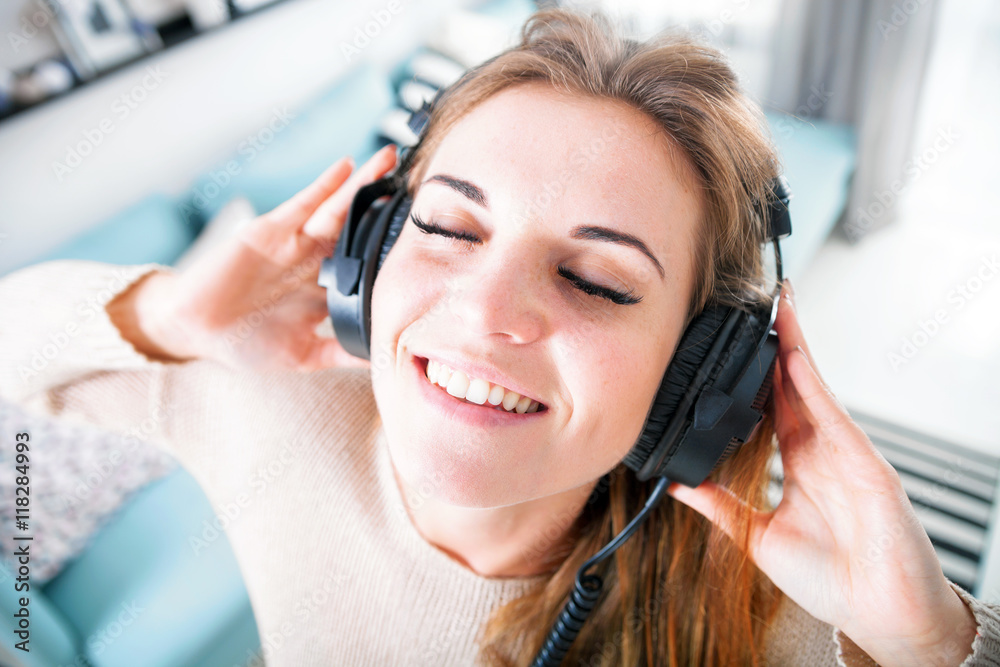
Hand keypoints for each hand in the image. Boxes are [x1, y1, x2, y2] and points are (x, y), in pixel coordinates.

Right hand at [114, 145, 397, 370]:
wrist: (193, 330)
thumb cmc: (244, 343)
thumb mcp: (302, 356)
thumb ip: (339, 354)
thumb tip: (382, 364)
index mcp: (326, 290)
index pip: (368, 267)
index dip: (394, 255)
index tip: (430, 241)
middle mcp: (315, 262)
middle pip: (359, 230)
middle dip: (387, 208)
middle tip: (422, 186)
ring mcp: (294, 243)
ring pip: (336, 210)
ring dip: (362, 183)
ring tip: (390, 160)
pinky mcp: (269, 230)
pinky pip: (300, 204)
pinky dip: (322, 185)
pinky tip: (345, 167)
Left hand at [667, 280, 976, 665]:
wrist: (879, 617)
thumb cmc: (831, 581)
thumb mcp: (757, 537)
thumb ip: (720, 506)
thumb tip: (676, 484)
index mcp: (799, 463)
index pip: (771, 404)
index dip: (753, 371)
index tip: (729, 341)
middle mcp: (821, 450)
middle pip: (792, 383)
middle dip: (775, 343)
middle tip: (753, 301)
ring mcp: (844, 452)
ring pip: (813, 388)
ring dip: (794, 347)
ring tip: (774, 307)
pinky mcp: (865, 464)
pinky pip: (832, 413)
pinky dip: (811, 383)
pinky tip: (792, 355)